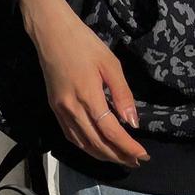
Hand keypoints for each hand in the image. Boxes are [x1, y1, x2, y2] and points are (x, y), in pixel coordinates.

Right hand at [19, 0, 150, 168]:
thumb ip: (122, 94)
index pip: (111, 131)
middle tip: (136, 161)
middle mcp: (72, 109)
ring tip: (120, 159)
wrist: (51, 33)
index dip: (127, 147)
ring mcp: (61, 110)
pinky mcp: (54, 108)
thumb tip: (132, 122)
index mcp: (88, 96)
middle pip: (97, 143)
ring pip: (82, 143)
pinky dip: (85, 146)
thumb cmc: (84, 43)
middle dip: (118, 156)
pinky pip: (70, 135)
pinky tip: (96, 148)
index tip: (143, 155)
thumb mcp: (110, 63)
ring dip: (102, 155)